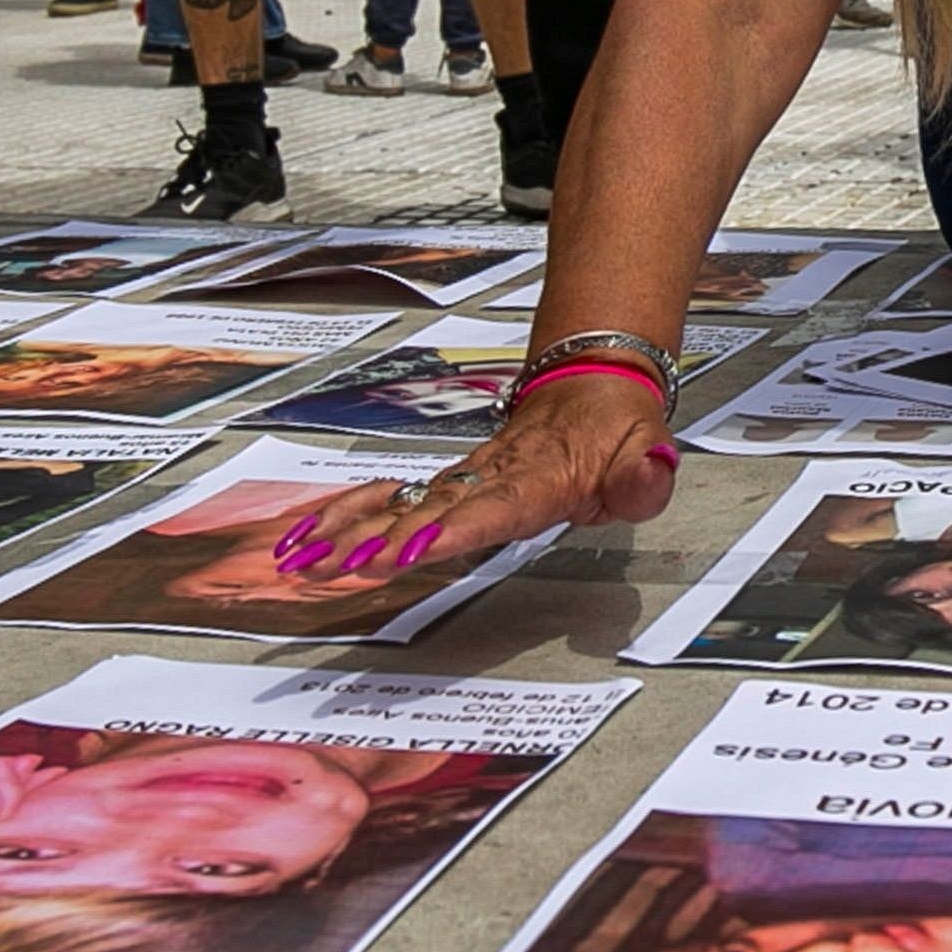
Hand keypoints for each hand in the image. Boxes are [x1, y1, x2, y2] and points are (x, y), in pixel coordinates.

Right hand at [262, 364, 683, 575]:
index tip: (416, 549)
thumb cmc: (616, 431)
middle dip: (381, 541)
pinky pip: (390, 504)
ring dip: (348, 534)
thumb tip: (650, 472)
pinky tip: (304, 540)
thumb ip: (643, 475)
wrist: (591, 384)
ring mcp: (463, 480)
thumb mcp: (645, 450)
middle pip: (429, 512)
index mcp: (541, 477)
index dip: (456, 528)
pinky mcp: (446, 486)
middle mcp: (491, 478)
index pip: (496, 506)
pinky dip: (345, 518)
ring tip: (301, 561)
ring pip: (399, 508)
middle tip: (336, 567)